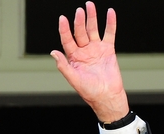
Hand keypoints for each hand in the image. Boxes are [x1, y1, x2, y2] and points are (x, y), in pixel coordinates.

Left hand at [50, 1, 128, 122]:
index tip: (62, 18)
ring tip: (90, 5)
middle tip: (80, 10)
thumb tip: (53, 52)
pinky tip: (110, 12)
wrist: (106, 96)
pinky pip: (109, 34)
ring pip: (93, 30)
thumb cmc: (89, 91)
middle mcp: (83, 51)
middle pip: (80, 32)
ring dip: (92, 17)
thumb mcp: (73, 79)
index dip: (64, 29)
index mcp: (73, 57)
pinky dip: (110, 23)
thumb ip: (63, 65)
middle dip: (79, 20)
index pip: (67, 40)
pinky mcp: (108, 49)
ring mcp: (96, 49)